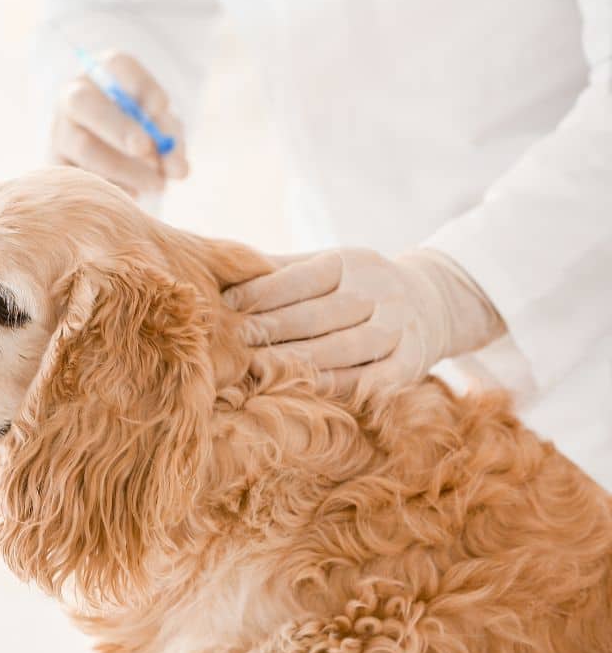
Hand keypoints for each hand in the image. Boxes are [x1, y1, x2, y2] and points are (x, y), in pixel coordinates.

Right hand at [49, 51, 188, 196]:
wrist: (111, 164)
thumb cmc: (143, 135)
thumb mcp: (161, 131)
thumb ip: (171, 143)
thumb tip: (179, 169)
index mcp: (103, 74)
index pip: (116, 65)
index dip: (139, 84)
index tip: (161, 107)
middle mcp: (73, 97)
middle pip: (84, 103)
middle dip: (118, 126)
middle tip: (146, 148)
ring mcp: (59, 132)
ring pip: (84, 147)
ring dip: (123, 167)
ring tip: (157, 184)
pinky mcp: (55, 166)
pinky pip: (80, 179)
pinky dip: (112, 189)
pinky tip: (134, 194)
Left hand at [223, 248, 505, 392]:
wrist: (432, 300)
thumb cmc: (354, 285)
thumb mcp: (326, 265)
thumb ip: (279, 269)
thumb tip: (220, 269)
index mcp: (352, 262)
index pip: (303, 276)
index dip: (264, 291)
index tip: (228, 305)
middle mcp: (379, 291)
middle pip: (320, 313)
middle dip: (274, 327)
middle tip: (235, 340)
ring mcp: (398, 328)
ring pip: (347, 347)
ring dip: (301, 359)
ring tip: (259, 367)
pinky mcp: (412, 362)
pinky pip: (376, 378)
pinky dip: (344, 385)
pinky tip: (309, 390)